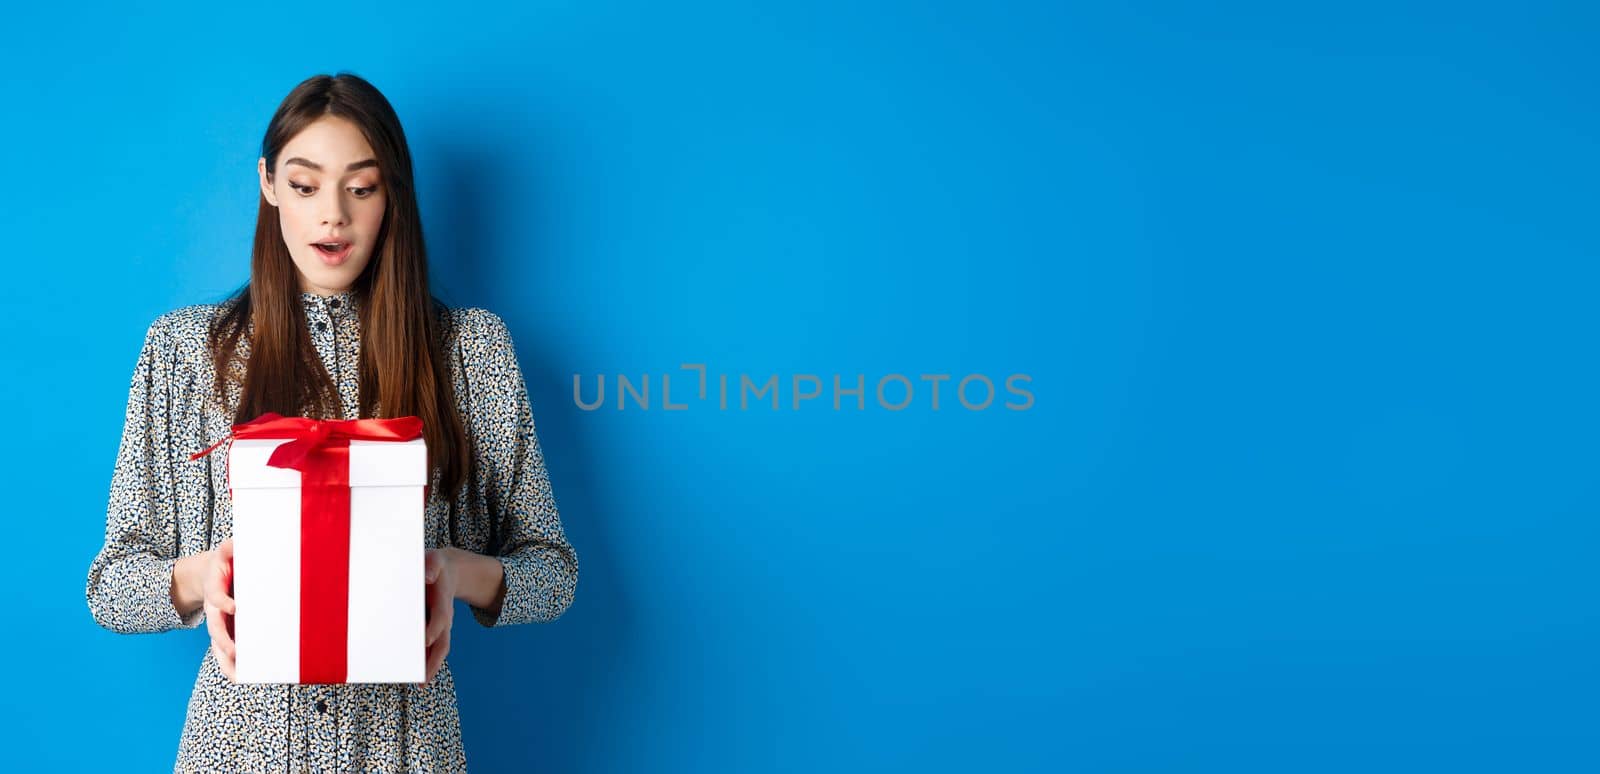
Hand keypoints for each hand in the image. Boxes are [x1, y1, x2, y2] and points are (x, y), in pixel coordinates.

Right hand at [203, 538, 237, 681]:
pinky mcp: (226, 631)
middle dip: (224, 640)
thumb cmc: (227, 562)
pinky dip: (232, 666)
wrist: (211, 573)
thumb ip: (231, 547)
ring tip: (238, 675)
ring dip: (227, 660)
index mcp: (215, 587)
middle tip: (234, 651)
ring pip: (219, 645)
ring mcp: (218, 622)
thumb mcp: (227, 550)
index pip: (216, 596)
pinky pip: (226, 652)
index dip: (223, 601)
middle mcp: (214, 608)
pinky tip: (241, 678)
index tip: (233, 607)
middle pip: (215, 627)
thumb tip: (236, 541)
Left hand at [423, 548, 455, 683]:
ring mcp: (440, 625)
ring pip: (438, 649)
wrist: (450, 571)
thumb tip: (427, 576)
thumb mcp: (435, 560)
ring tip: (419, 683)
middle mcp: (444, 617)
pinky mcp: (433, 628)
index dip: (434, 629)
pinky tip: (413, 673)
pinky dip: (424, 661)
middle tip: (423, 677)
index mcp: (443, 601)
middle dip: (434, 660)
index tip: (425, 640)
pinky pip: (430, 647)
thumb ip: (431, 566)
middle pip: (443, 643)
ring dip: (430, 666)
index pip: (441, 618)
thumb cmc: (436, 566)